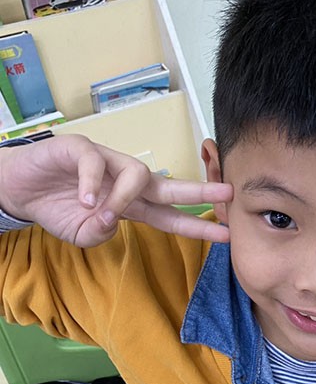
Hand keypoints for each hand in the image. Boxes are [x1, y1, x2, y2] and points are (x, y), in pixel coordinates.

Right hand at [0, 134, 232, 246]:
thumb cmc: (56, 209)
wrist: (19, 189)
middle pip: (169, 185)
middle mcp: (126, 181)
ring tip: (101, 215)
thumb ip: (100, 234)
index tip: (225, 234)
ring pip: (136, 174)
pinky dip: (92, 186)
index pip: (171, 216)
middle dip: (199, 190)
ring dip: (123, 199)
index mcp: (132, 204)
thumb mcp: (82, 234)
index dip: (197, 225)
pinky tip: (83, 201)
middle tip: (226, 194)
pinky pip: (96, 164)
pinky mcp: (82, 148)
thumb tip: (110, 221)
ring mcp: (107, 162)